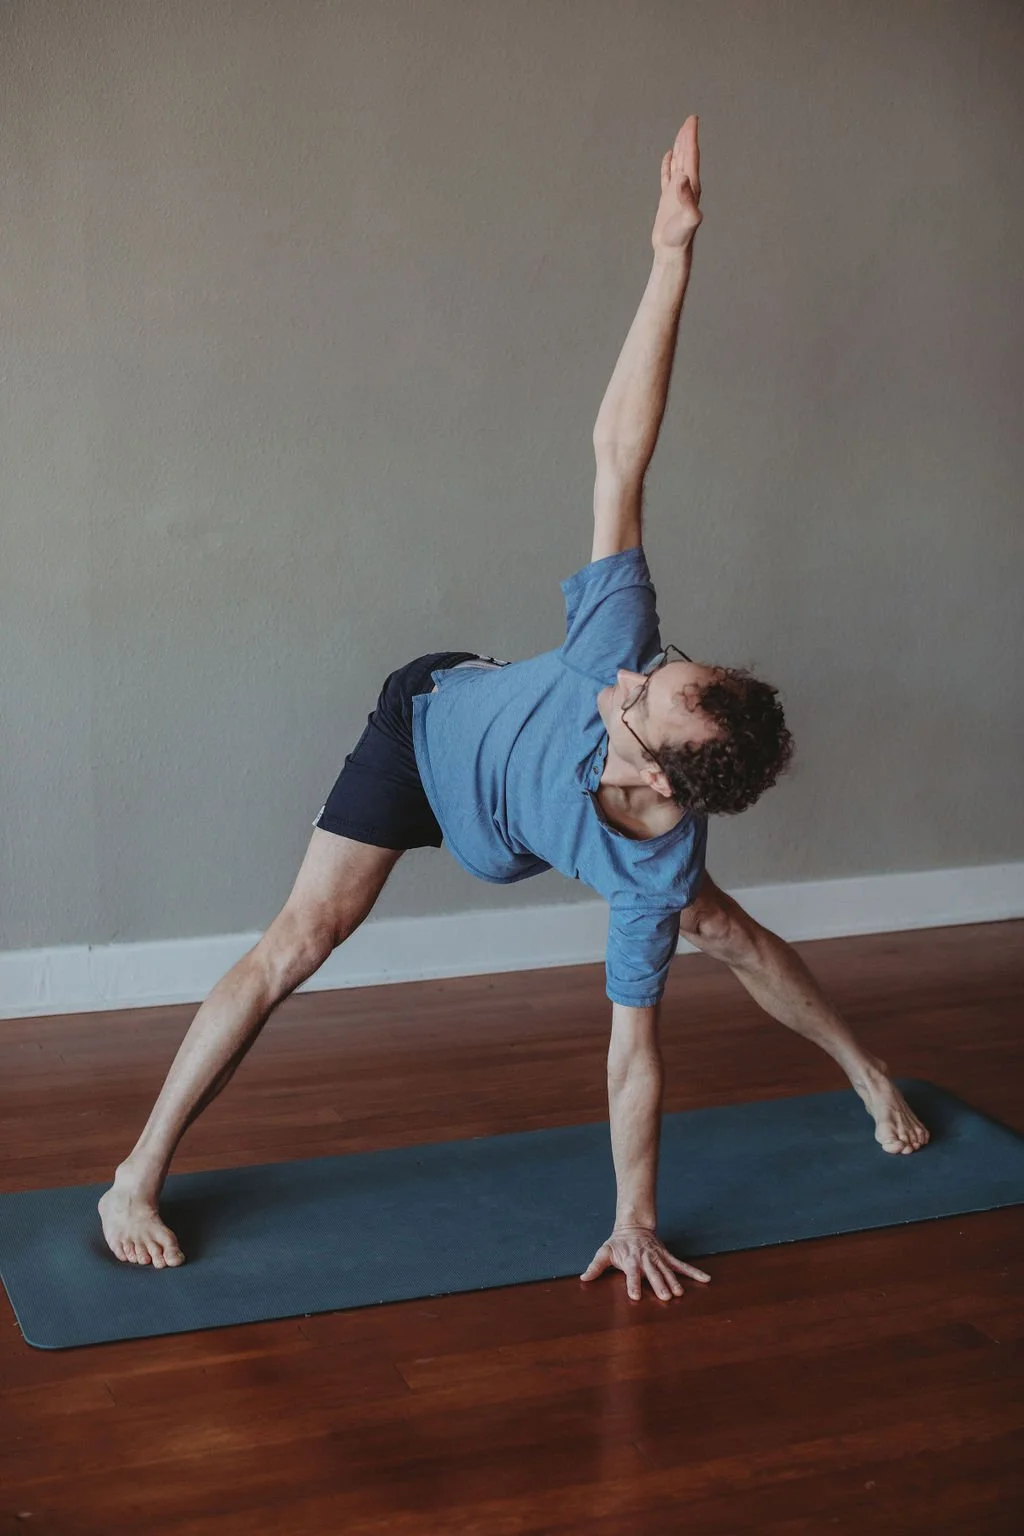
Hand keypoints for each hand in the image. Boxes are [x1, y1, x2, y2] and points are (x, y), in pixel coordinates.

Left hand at [580, 1225, 710, 1300]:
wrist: (634, 1225)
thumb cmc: (618, 1243)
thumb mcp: (604, 1252)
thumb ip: (595, 1266)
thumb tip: (583, 1278)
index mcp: (631, 1260)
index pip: (632, 1274)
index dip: (633, 1284)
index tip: (636, 1296)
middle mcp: (646, 1260)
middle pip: (653, 1274)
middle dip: (659, 1285)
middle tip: (665, 1297)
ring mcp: (658, 1258)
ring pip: (667, 1270)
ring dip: (674, 1281)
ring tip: (680, 1293)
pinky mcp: (667, 1257)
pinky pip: (682, 1265)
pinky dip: (694, 1272)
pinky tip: (705, 1279)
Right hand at [651, 115, 702, 252]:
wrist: (672, 251)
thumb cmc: (680, 238)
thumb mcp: (688, 219)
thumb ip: (687, 199)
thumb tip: (683, 178)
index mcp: (691, 186)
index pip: (691, 157)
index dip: (691, 138)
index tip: (691, 121)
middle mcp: (686, 187)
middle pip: (687, 156)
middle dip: (687, 138)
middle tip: (689, 120)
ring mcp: (677, 192)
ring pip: (679, 164)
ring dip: (680, 148)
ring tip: (680, 134)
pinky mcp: (668, 199)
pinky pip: (668, 176)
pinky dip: (668, 165)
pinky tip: (668, 157)